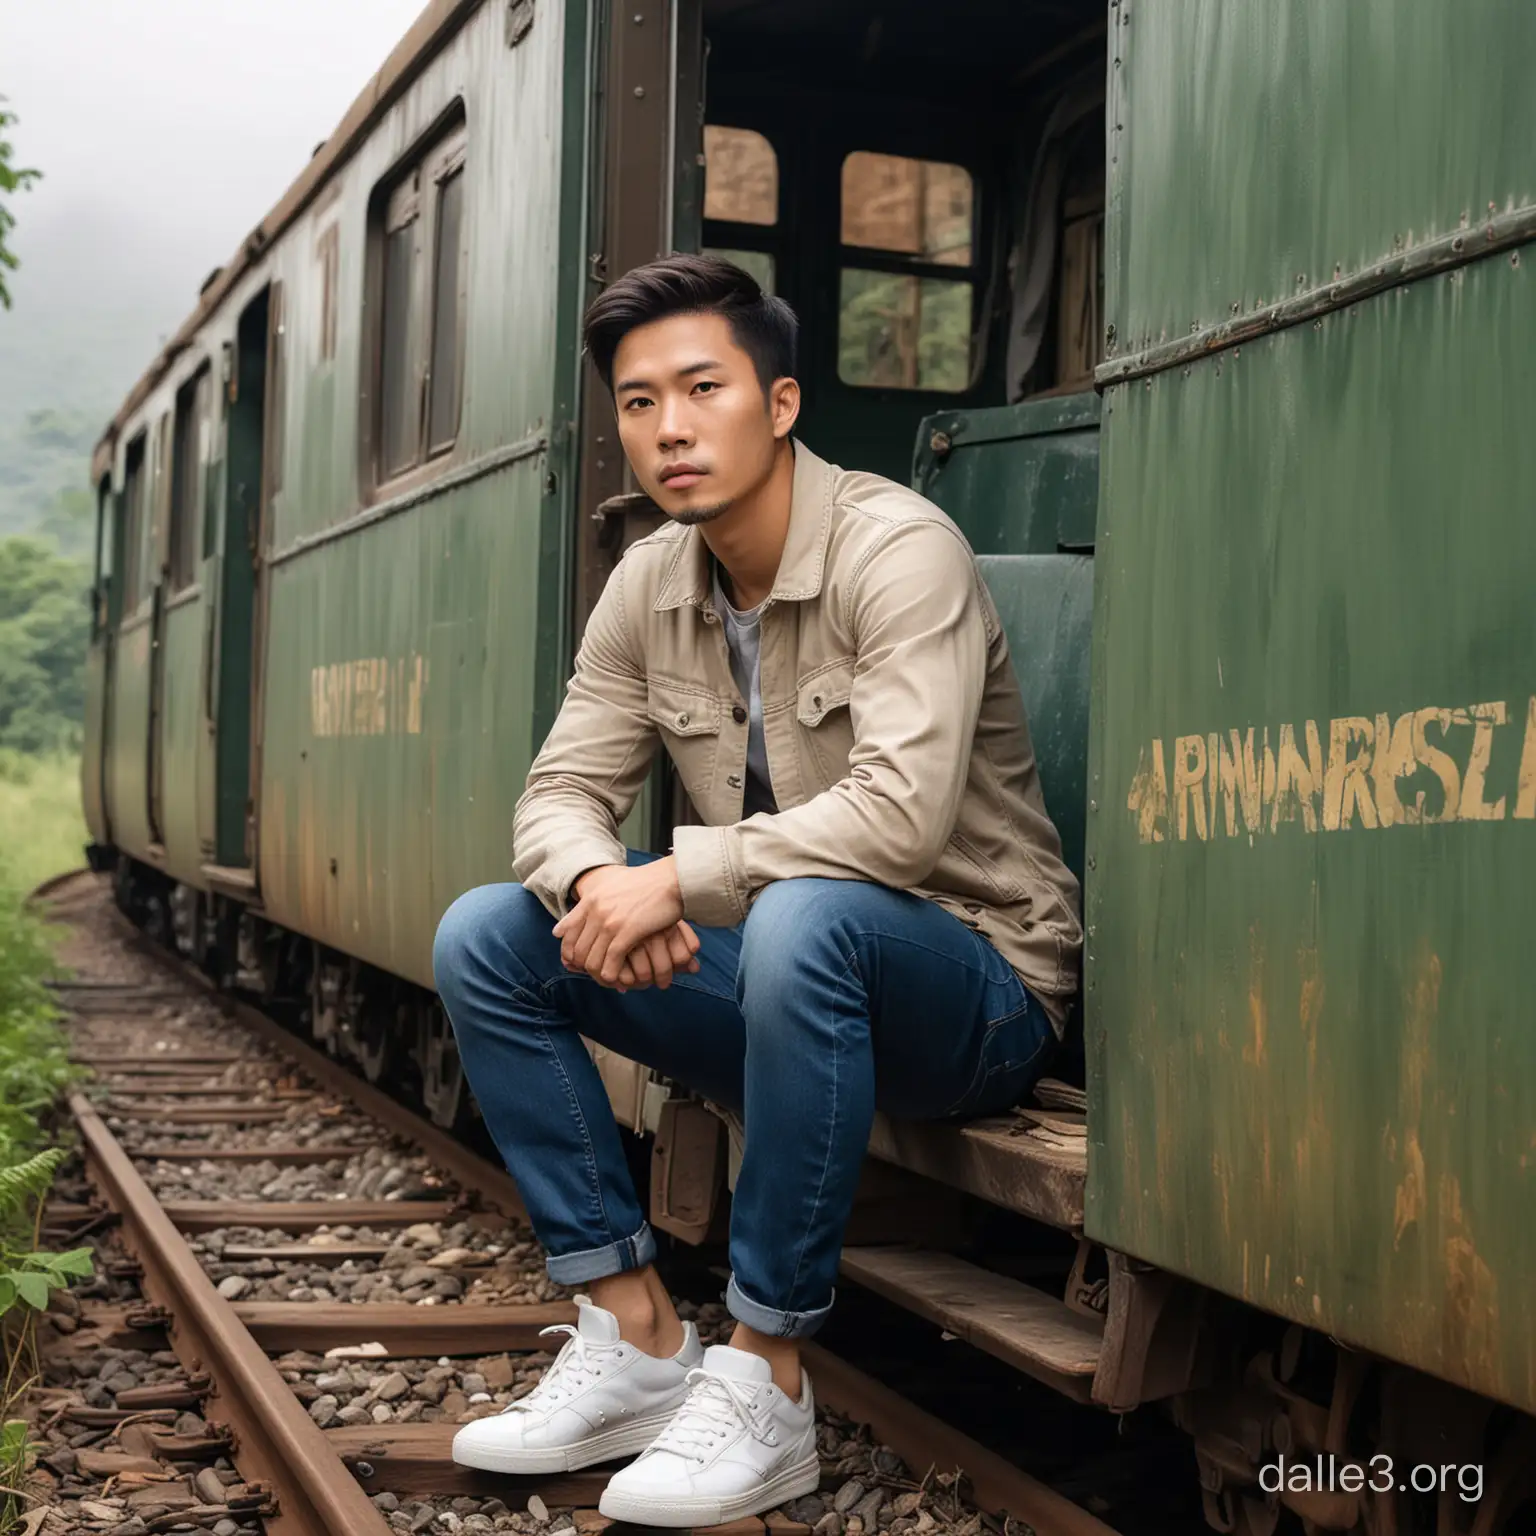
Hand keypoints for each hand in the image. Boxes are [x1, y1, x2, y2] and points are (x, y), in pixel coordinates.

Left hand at [555, 858, 689, 987]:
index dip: (569, 955)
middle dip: (585, 968)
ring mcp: (610, 921)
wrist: (669, 880)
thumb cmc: (644, 884)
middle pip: (578, 951)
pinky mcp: (627, 931)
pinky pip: (611, 962)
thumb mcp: (607, 889)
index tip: (578, 965)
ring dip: (600, 975)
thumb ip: (582, 909)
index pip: (567, 936)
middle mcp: (595, 911)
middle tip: (597, 975)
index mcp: (589, 900)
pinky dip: (612, 974)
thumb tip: (556, 932)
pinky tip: (619, 978)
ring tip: (609, 979)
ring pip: (592, 960)